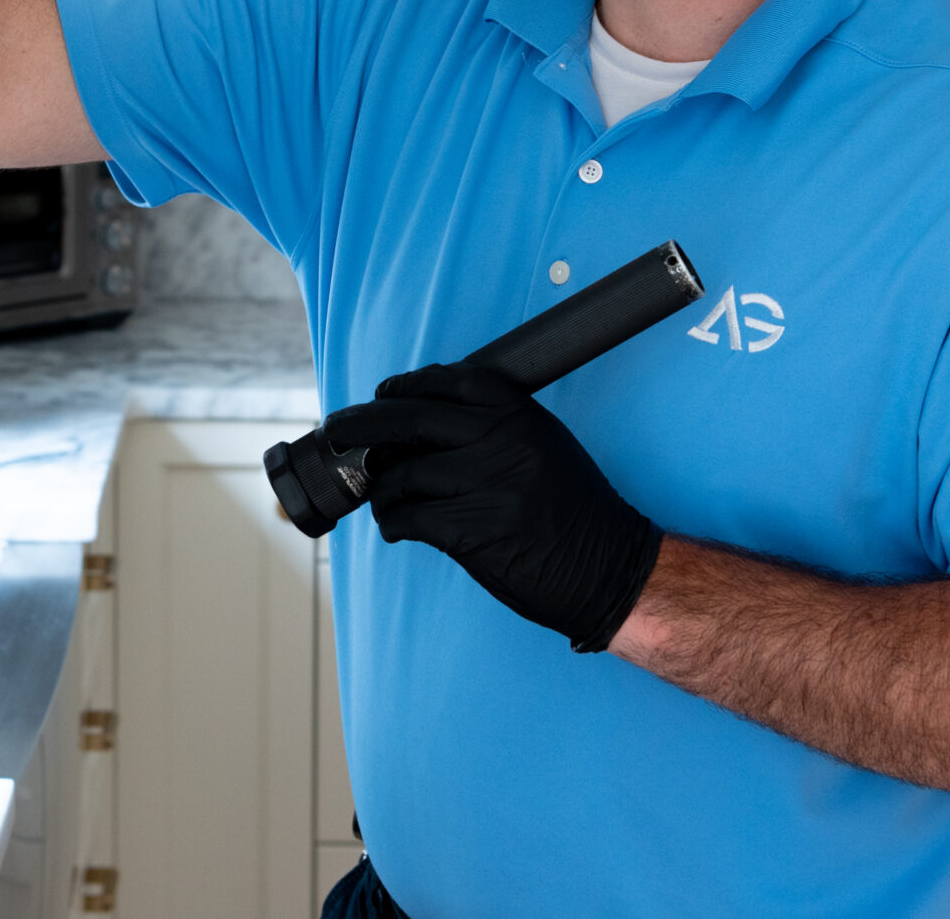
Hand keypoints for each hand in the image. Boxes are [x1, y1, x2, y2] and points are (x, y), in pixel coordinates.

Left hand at [322, 359, 661, 652]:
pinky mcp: (471, 532)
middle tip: (338, 430)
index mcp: (521, 415)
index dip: (406, 385)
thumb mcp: (545, 445)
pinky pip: (409, 517)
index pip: (449, 380)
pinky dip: (392, 522)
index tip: (380, 394)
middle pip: (410, 419)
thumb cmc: (575, 510)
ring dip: (380, 488)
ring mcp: (486, 486)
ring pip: (402, 474)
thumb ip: (494, 426)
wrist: (611, 569)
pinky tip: (395, 527)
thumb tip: (422, 419)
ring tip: (381, 500)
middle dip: (363, 424)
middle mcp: (502, 442)